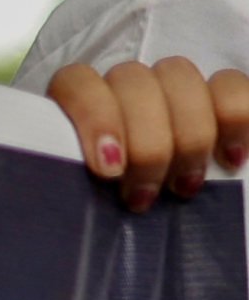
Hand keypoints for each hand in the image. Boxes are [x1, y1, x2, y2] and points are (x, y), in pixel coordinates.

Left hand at [47, 56, 248, 211]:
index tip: (109, 170)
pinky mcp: (218, 95)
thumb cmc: (104, 214)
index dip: (96, 119)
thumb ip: (68, 185)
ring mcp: (170, 86)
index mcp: (76, 107)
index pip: (78, 82)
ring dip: (187, 135)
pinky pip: (232, 84)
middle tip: (144, 198)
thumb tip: (67, 194)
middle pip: (133, 82)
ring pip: (178, 76)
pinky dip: (235, 119)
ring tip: (185, 187)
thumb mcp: (78, 201)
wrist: (161, 222)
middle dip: (146, 145)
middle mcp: (122, 86)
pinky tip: (232, 159)